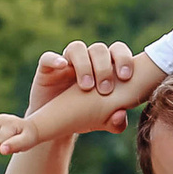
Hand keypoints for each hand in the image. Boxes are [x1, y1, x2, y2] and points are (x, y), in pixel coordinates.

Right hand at [0, 112, 44, 154]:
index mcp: (8, 122)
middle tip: (12, 142)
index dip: (7, 147)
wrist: (28, 129)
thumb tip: (2, 150)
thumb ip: (15, 145)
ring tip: (7, 142)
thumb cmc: (29, 136)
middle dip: (0, 147)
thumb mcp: (27, 141)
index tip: (16, 142)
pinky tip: (2, 141)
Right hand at [8, 41, 134, 138]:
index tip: (126, 77)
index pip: (118, 51)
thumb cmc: (84, 117)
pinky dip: (55, 59)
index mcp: (105, 66)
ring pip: (77, 48)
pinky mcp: (47, 68)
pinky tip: (62, 67)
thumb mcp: (102, 121)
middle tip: (106, 89)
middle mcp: (87, 60)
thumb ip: (116, 122)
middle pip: (99, 49)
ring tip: (86, 87)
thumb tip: (121, 115)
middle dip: (104, 67)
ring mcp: (67, 62)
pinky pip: (48, 57)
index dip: (124, 59)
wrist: (55, 125)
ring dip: (84, 64)